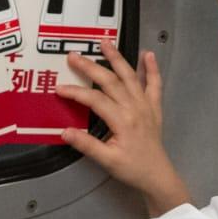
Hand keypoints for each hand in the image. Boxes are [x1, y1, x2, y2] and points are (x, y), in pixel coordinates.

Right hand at [57, 41, 190, 215]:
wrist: (157, 176)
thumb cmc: (133, 169)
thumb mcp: (107, 160)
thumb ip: (86, 145)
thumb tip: (65, 132)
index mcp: (122, 120)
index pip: (95, 100)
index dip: (76, 92)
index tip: (60, 88)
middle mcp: (135, 108)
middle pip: (110, 81)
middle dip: (90, 66)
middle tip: (74, 56)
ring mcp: (146, 106)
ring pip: (130, 76)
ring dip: (117, 58)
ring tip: (106, 43)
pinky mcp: (154, 108)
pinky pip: (154, 84)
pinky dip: (152, 69)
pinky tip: (148, 55)